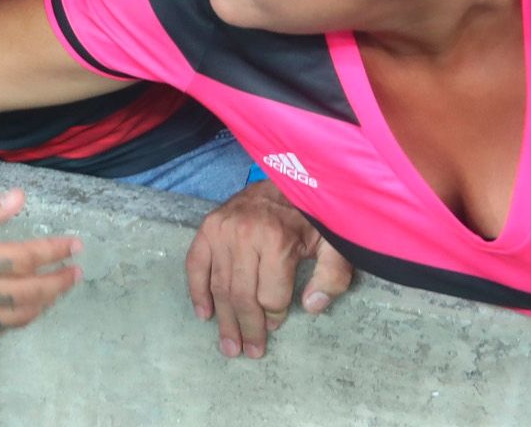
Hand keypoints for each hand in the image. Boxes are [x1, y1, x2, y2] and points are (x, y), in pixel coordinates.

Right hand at [0, 190, 80, 333]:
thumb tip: (19, 198)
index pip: (22, 259)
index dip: (53, 252)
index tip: (75, 244)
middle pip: (26, 292)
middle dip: (57, 281)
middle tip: (77, 271)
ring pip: (14, 315)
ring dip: (43, 302)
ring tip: (58, 289)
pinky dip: (18, 317)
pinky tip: (27, 307)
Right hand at [184, 180, 354, 358]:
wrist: (287, 179)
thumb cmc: (312, 215)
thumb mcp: (334, 243)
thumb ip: (331, 275)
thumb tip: (312, 307)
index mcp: (276, 240)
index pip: (271, 294)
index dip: (275, 315)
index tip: (276, 325)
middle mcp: (244, 235)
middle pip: (242, 295)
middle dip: (246, 328)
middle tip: (249, 352)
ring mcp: (221, 230)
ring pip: (219, 286)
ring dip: (223, 320)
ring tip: (228, 345)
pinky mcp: (207, 227)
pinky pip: (195, 265)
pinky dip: (197, 291)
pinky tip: (204, 314)